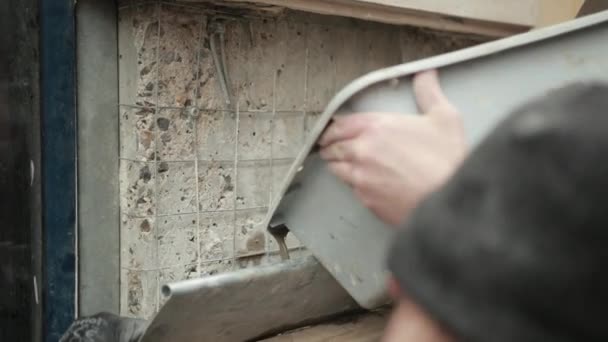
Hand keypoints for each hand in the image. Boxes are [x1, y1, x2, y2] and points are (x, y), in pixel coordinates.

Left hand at [319, 70, 465, 225]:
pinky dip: (353, 185)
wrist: (448, 200)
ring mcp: (361, 177)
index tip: (331, 132)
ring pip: (337, 170)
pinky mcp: (366, 200)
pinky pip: (351, 190)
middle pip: (333, 148)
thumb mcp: (444, 118)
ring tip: (340, 164)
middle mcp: (362, 151)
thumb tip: (426, 75)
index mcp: (376, 127)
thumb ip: (429, 93)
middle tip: (329, 148)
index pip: (340, 125)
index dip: (333, 129)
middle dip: (330, 147)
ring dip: (337, 165)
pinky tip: (360, 183)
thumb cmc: (447, 161)